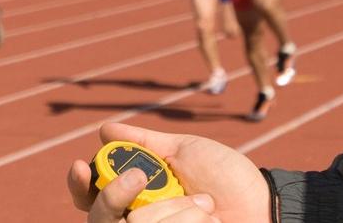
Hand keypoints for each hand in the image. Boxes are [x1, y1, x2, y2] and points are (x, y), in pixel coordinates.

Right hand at [67, 122, 267, 222]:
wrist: (262, 204)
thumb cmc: (226, 176)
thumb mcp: (184, 151)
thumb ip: (144, 144)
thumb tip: (104, 129)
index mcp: (136, 194)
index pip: (91, 196)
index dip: (80, 184)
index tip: (83, 166)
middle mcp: (138, 219)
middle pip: (98, 217)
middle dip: (115, 195)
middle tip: (140, 181)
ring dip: (173, 209)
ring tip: (203, 203)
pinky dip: (185, 221)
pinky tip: (207, 218)